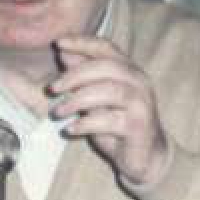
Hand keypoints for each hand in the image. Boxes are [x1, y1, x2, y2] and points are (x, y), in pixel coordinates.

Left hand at [50, 33, 170, 188]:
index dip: (83, 43)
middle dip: (76, 74)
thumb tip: (64, 54)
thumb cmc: (118, 124)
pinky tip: (70, 129)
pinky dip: (85, 123)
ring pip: (109, 91)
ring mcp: (141, 102)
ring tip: (58, 112)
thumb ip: (84, 78)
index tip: (59, 43)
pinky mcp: (138, 126)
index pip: (106, 48)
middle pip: (107, 66)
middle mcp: (138, 81)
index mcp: (129, 70)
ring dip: (78, 100)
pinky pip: (109, 120)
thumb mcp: (97, 99)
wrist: (146, 157)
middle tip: (53, 88)